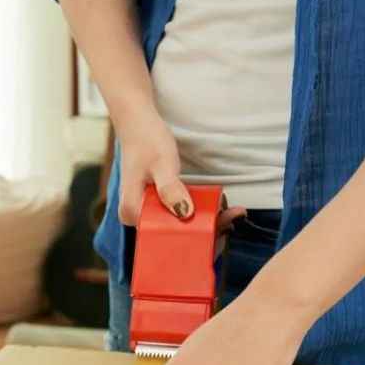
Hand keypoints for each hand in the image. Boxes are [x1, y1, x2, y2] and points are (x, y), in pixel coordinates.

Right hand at [115, 107, 245, 227]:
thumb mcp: (162, 164)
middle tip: (232, 216)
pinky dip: (197, 212)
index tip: (217, 231)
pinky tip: (217, 206)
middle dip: (203, 231)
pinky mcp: (155, 203)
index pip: (161, 237)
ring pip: (177, 225)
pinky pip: (178, 214)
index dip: (190, 239)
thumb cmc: (146, 141)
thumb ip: (170, 189)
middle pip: (172, 235)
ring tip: (231, 212)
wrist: (138, 124)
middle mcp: (136, 216)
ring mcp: (145, 210)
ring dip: (204, 221)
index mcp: (132, 212)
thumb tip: (184, 213)